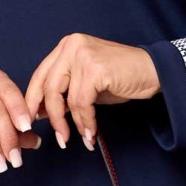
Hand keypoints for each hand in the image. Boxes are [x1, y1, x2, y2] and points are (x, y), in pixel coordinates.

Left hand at [22, 35, 160, 150]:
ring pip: (64, 98)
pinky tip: (91, 133)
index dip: (33, 100)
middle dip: (49, 116)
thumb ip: (66, 92)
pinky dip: (86, 122)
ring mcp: (83, 55)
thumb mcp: (87, 83)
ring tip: (78, 139)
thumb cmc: (122, 78)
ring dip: (71, 124)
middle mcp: (72, 46)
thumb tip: (42, 112)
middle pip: (48, 86)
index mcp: (67, 46)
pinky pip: (82, 103)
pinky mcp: (95, 69)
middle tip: (57, 137)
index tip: (31, 121)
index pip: (41, 74)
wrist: (153, 72)